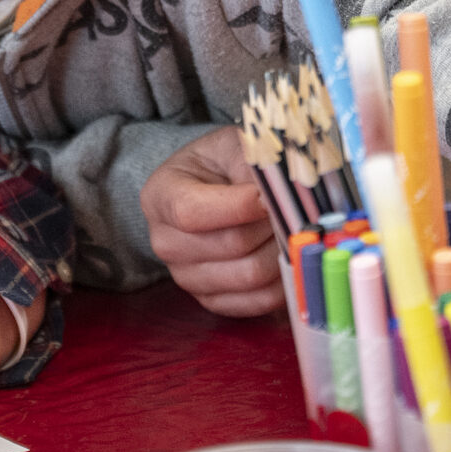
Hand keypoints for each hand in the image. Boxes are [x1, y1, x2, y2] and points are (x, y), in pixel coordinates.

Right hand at [141, 126, 285, 316]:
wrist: (214, 189)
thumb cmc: (225, 165)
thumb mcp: (234, 148)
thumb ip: (254, 167)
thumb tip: (283, 200)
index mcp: (160, 196)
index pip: (191, 212)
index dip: (239, 206)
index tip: (270, 194)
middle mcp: (163, 241)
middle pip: (230, 246)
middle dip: (271, 226)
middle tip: (290, 210)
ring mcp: (185, 276)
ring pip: (249, 276)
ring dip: (281, 253)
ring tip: (288, 231)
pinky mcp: (210, 300)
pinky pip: (256, 303)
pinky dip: (282, 283)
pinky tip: (287, 258)